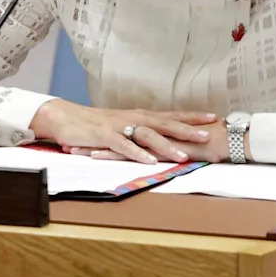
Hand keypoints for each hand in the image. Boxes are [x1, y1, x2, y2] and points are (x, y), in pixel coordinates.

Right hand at [29, 99, 215, 163]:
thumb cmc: (92, 124)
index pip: (169, 115)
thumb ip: (139, 132)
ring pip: (147, 135)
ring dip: (166, 145)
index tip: (213, 117)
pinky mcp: (103, 136)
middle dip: (187, 128)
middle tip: (208, 134)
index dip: (191, 116)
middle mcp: (132, 118)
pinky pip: (123, 146)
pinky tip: (149, 161)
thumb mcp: (120, 126)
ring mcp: (118, 127)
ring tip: (183, 155)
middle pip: (164, 122)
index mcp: (138, 116)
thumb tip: (160, 139)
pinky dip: (137, 153)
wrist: (62, 116)